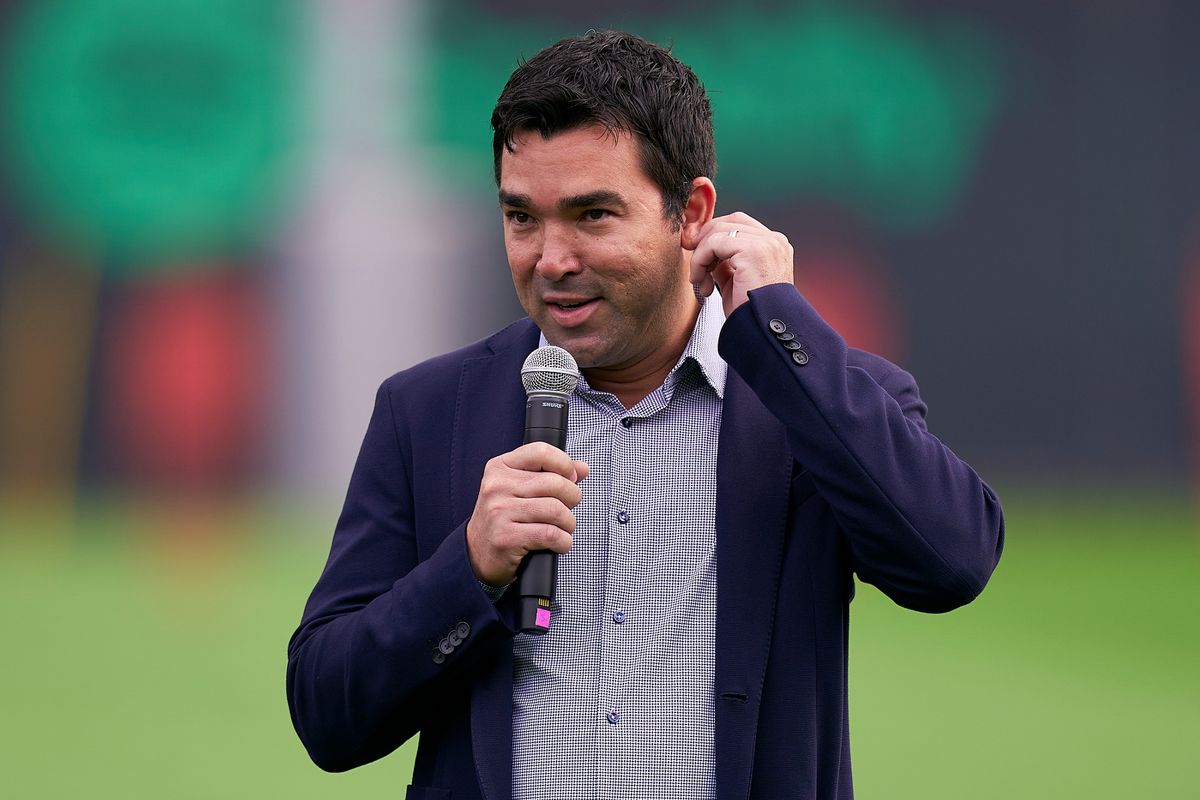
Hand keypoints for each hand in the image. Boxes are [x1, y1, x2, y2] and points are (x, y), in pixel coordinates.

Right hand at [466, 441, 588, 586]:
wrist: (477, 553)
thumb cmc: (504, 518)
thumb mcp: (520, 489)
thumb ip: (551, 474)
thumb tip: (582, 468)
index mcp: (500, 467)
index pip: (541, 452)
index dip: (564, 464)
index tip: (570, 478)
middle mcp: (497, 486)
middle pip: (554, 483)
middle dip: (572, 497)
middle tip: (568, 508)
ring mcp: (499, 512)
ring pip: (555, 510)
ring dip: (568, 523)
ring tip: (563, 528)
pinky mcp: (506, 537)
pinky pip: (550, 534)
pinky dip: (563, 541)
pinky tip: (558, 543)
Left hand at [687, 211, 794, 316]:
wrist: (763, 334)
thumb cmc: (750, 315)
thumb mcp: (734, 281)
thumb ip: (723, 262)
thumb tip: (702, 248)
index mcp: (774, 246)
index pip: (738, 224)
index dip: (712, 235)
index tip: (696, 256)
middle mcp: (774, 240)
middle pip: (728, 221)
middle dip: (703, 240)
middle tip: (692, 265)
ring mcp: (767, 243)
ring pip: (718, 231)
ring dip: (700, 255)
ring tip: (699, 281)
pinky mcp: (754, 251)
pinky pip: (714, 243)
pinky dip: (700, 261)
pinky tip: (702, 283)